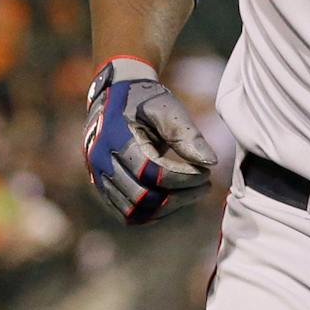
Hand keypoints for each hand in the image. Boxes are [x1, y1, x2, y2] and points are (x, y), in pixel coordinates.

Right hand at [83, 57, 217, 224]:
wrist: (113, 97)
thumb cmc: (144, 99)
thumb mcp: (166, 108)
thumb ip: (187, 135)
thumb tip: (211, 162)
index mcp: (117, 140)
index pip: (152, 173)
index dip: (183, 178)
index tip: (206, 172)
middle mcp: (102, 163)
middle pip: (142, 198)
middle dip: (179, 196)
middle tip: (205, 185)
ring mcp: (98, 177)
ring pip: (133, 212)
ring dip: (166, 208)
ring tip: (192, 192)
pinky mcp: (103, 187)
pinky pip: (126, 212)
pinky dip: (151, 212)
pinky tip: (174, 198)